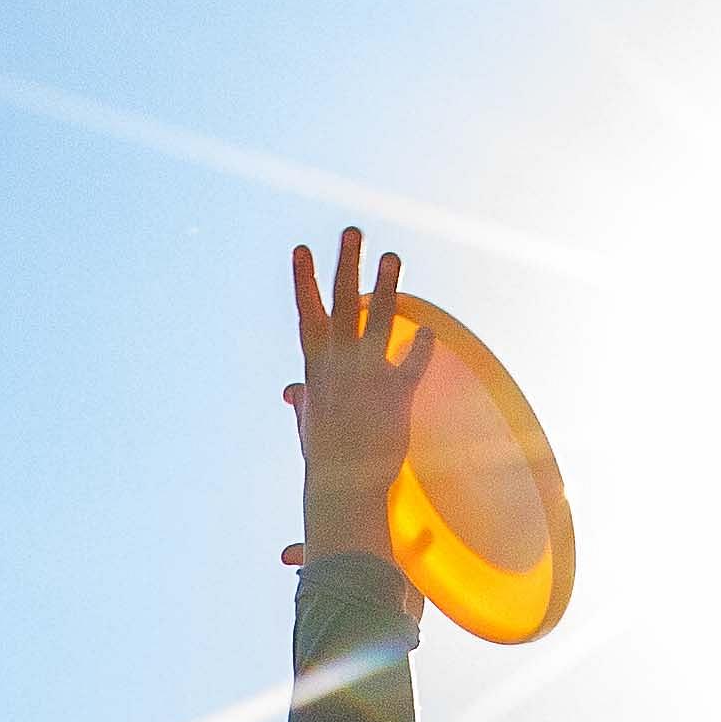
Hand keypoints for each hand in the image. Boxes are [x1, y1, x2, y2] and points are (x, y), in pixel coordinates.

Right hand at [282, 230, 422, 567]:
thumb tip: (292, 390)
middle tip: (353, 232)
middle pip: (344, 304)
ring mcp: (366, 378)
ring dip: (386, 286)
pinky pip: (412, 363)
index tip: (301, 249)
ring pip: (377, 321)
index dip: (305, 281)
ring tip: (392, 256)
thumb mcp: (309, 426)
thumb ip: (305, 401)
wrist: (345, 489)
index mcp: (316, 371)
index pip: (308, 315)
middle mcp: (339, 367)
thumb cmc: (326, 462)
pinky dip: (420, 346)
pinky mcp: (395, 395)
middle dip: (346, 265)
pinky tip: (427, 328)